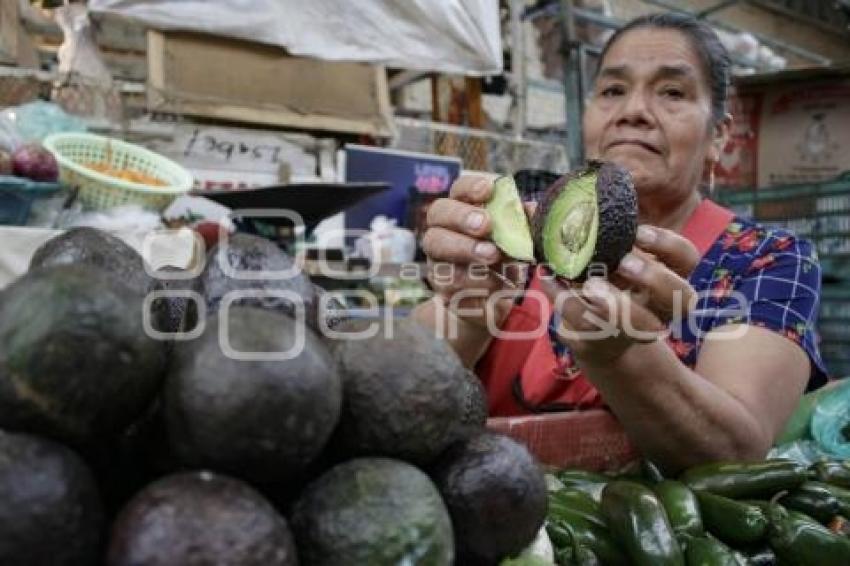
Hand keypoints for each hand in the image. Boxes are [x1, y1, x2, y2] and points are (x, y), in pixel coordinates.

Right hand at [421, 174, 529, 329]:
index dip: (470, 187)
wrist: (495, 301)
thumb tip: (532, 210)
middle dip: (462, 216)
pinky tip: (494, 282)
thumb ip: (523, 225)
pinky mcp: (442, 286)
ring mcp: (438, 258)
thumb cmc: (506, 262)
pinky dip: (473, 280)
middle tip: (486, 225)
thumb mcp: (519, 242)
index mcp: (464, 211)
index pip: (458, 190)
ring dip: (466, 248)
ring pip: (437, 245)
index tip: (488, 190)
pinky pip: (449, 280)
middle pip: (438, 213)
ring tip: (492, 255)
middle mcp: (444, 230)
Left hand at [541, 225, 698, 365]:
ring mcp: (637, 329)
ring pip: (646, 325)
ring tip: (591, 286)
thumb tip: (529, 205)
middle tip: (623, 261)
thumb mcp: (600, 253)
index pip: (687, 259)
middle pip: (681, 298)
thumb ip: (580, 230)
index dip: (668, 245)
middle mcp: (660, 306)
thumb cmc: (601, 277)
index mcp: (666, 274)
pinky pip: (589, 326)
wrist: (594, 331)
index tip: (638, 233)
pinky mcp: (604, 341)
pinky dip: (565, 301)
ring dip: (620, 305)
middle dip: (654, 278)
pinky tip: (548, 280)